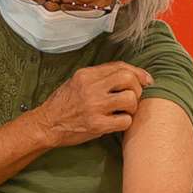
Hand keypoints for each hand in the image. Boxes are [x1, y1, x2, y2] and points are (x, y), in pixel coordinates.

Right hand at [32, 62, 150, 147]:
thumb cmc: (63, 104)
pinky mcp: (96, 125)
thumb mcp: (77, 82)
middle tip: (133, 98)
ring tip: (124, 111)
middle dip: (137, 88)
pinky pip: (125, 121)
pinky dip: (126, 122)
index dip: (138, 73)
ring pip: (130, 99)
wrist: (46, 125)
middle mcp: (91, 87)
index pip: (120, 67)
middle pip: (128, 79)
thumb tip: (129, 75)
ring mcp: (94, 106)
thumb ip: (99, 77)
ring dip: (132, 107)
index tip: (146, 80)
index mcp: (87, 75)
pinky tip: (118, 122)